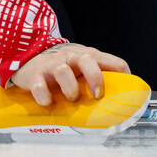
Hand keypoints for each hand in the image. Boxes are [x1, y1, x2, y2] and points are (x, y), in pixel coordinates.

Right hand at [7, 43, 130, 106]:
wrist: (30, 55)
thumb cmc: (63, 65)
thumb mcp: (82, 65)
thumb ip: (98, 77)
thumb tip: (118, 99)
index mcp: (88, 56)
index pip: (112, 62)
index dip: (123, 76)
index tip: (126, 94)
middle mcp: (72, 58)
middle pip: (88, 60)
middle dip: (95, 78)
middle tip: (97, 95)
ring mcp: (53, 65)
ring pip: (63, 71)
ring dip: (71, 88)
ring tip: (72, 99)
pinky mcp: (34, 75)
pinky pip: (39, 85)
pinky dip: (44, 96)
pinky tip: (48, 102)